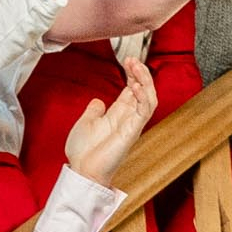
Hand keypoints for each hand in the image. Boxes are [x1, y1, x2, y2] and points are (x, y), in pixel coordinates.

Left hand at [62, 59, 155, 184]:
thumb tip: (98, 101)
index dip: (132, 74)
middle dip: (140, 73)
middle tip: (132, 60)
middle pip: (143, 90)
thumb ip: (93, 111)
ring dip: (145, 80)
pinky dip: (143, 96)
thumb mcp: (85, 123)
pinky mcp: (133, 131)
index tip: (127, 61)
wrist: (82, 171)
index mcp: (117, 115)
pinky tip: (135, 85)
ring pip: (149, 98)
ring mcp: (132, 124)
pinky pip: (145, 111)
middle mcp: (128, 118)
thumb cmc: (83, 152)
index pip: (132, 90)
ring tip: (136, 66)